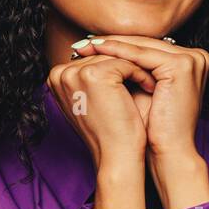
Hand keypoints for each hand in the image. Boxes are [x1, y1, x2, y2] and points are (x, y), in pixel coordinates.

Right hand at [47, 51, 155, 208]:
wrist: (117, 156)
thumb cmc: (110, 132)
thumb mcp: (95, 99)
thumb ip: (93, 76)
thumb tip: (108, 52)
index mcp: (56, 77)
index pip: (93, 59)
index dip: (117, 68)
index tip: (133, 80)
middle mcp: (60, 73)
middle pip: (103, 56)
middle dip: (127, 67)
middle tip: (147, 79)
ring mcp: (75, 72)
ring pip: (116, 58)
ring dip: (137, 69)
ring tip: (151, 84)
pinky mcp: (94, 74)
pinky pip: (125, 63)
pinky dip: (141, 74)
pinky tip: (150, 88)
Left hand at [77, 35, 208, 208]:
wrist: (167, 153)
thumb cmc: (150, 128)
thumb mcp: (139, 90)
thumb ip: (126, 68)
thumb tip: (93, 50)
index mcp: (190, 61)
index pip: (147, 47)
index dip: (117, 46)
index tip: (88, 46)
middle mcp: (196, 56)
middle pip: (144, 44)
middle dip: (111, 43)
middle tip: (80, 44)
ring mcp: (193, 59)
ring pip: (142, 46)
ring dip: (110, 45)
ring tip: (85, 46)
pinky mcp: (183, 65)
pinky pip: (142, 55)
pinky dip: (117, 51)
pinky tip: (97, 49)